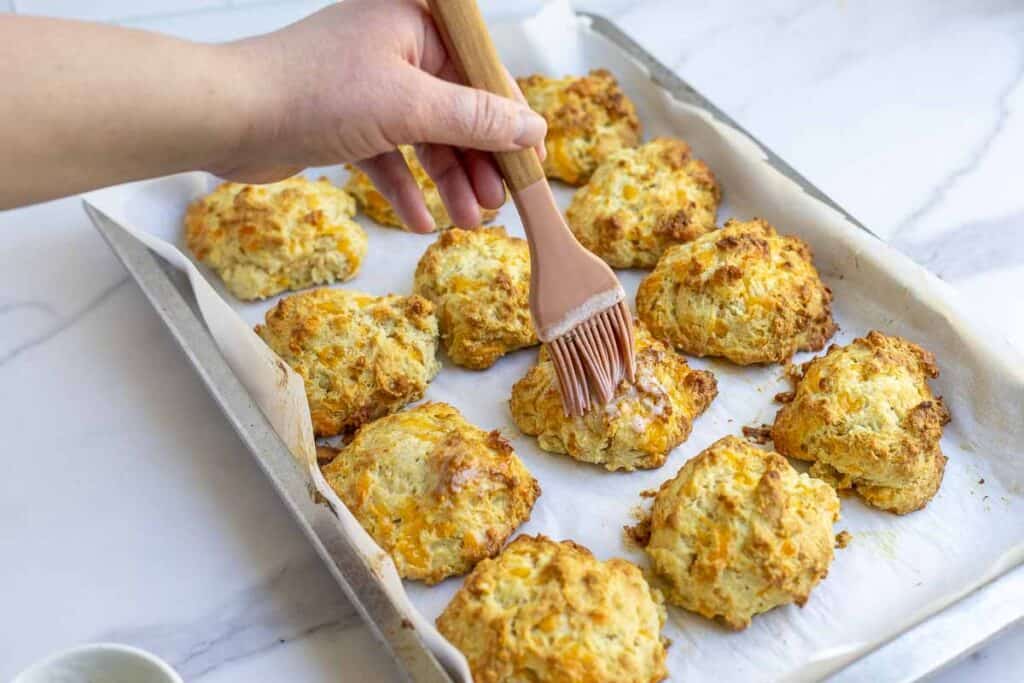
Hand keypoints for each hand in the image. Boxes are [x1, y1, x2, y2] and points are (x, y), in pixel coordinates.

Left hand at [217, 0, 546, 231]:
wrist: (228, 116)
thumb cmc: (313, 92)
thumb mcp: (409, 105)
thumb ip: (474, 118)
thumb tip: (529, 128)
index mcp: (414, 25)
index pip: (481, 74)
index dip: (510, 122)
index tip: (532, 165)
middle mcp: (394, 50)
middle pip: (456, 109)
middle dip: (477, 162)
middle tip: (497, 204)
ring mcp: (368, 87)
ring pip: (425, 138)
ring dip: (446, 181)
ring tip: (466, 221)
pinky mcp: (345, 122)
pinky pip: (389, 156)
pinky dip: (404, 188)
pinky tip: (420, 221)